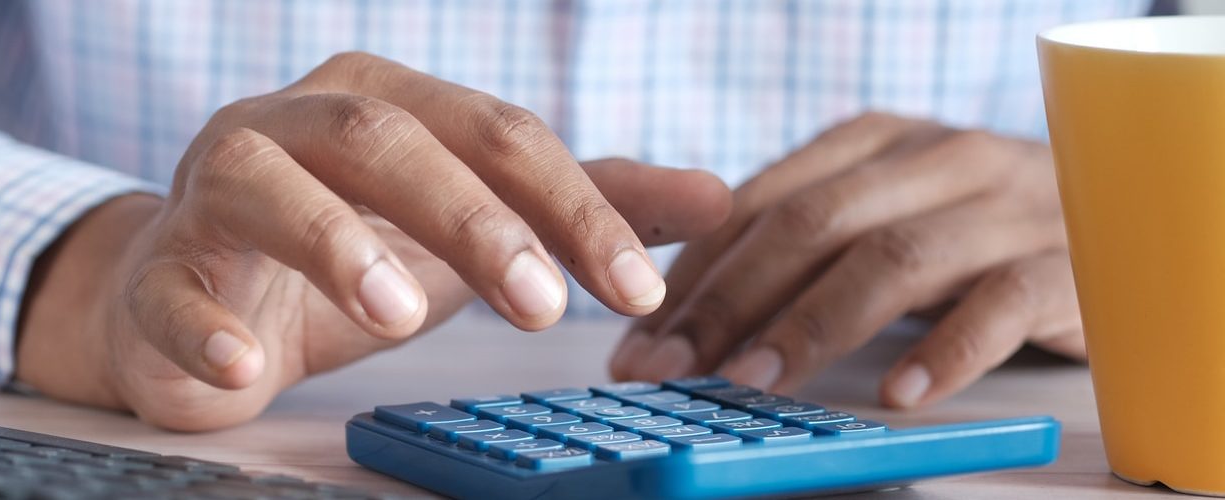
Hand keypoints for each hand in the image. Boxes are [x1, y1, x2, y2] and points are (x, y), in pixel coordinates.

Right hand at [16, 53, 731, 430]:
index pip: (493, 132)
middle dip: (471, 217)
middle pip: (386, 138)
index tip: (636, 287)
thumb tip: (718, 198)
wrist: (199, 296)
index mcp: (384, 101)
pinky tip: (246, 368)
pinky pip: (170, 288)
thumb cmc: (347, 250)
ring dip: (334, 243)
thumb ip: (581, 208)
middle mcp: (294, 123)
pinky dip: (204, 327)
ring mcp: (214, 190)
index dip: (571, 205)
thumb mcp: (472, 226)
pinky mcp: (158, 271)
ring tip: (400, 314)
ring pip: (267, 184)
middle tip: (542, 306)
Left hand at [610, 112, 1085, 407]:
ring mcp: (1005, 207)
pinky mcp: (1066, 264)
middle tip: (673, 367)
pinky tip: (897, 394)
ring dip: (812, 325)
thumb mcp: (884, 216)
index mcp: (876, 142)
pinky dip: (945, 350)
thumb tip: (679, 310)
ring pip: (893, 258)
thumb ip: (800, 244)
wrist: (1133, 211)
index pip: (762, 202)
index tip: (639, 338)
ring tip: (754, 383)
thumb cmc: (976, 232)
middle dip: (727, 300)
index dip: (693, 272)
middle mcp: (937, 159)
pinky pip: (1001, 304)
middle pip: (813, 224)